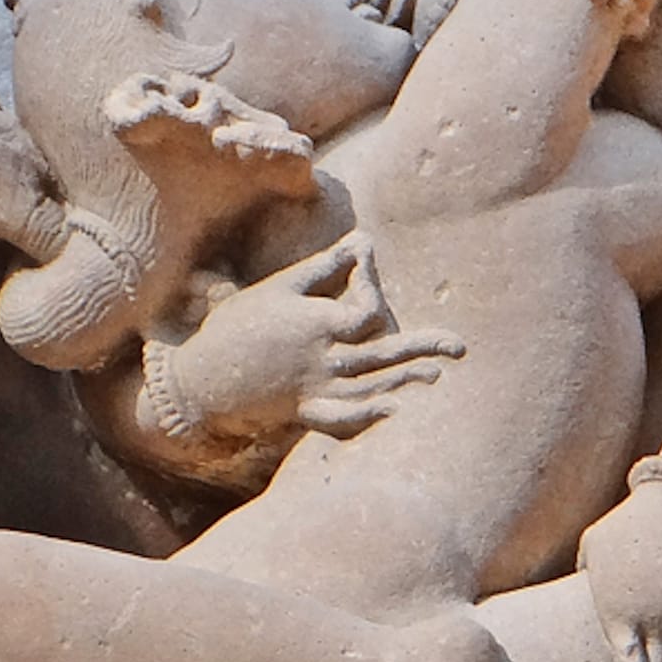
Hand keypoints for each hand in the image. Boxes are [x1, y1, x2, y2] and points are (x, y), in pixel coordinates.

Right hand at [173, 232, 463, 444]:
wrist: (200, 380)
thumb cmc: (235, 327)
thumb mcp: (278, 289)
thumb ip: (323, 268)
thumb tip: (362, 242)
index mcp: (316, 322)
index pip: (367, 310)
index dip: (374, 283)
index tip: (368, 258)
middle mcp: (323, 358)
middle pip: (383, 353)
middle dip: (423, 348)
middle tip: (461, 347)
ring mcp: (316, 389)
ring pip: (372, 387)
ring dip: (406, 382)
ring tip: (436, 375)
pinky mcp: (306, 412)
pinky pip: (345, 419)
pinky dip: (371, 416)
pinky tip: (395, 410)